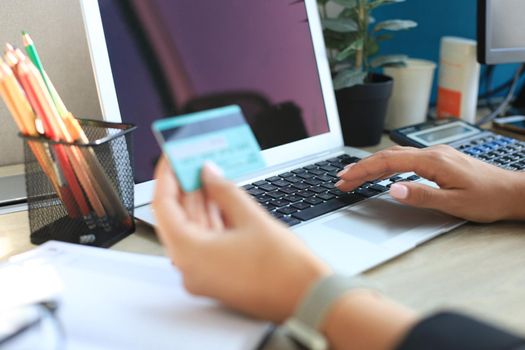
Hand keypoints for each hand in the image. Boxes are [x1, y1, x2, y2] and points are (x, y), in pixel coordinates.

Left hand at [152, 159, 330, 322]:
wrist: (309, 298)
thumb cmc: (285, 268)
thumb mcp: (252, 218)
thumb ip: (223, 191)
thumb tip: (208, 173)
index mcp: (191, 255)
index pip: (163, 207)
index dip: (167, 177)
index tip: (172, 158)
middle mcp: (190, 269)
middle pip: (177, 218)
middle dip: (186, 187)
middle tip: (193, 161)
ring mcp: (203, 275)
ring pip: (193, 230)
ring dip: (200, 202)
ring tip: (208, 174)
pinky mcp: (217, 276)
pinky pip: (205, 242)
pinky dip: (211, 220)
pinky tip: (219, 199)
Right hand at [336, 145, 524, 222]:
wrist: (512, 192)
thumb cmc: (487, 198)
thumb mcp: (454, 203)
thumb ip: (421, 195)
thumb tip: (392, 189)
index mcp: (432, 161)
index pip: (388, 162)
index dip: (363, 170)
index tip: (346, 178)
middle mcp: (432, 154)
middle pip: (387, 156)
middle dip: (361, 167)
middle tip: (341, 178)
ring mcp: (435, 155)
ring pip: (395, 156)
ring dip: (372, 165)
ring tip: (354, 175)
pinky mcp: (438, 160)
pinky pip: (405, 159)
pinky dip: (387, 165)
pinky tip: (381, 172)